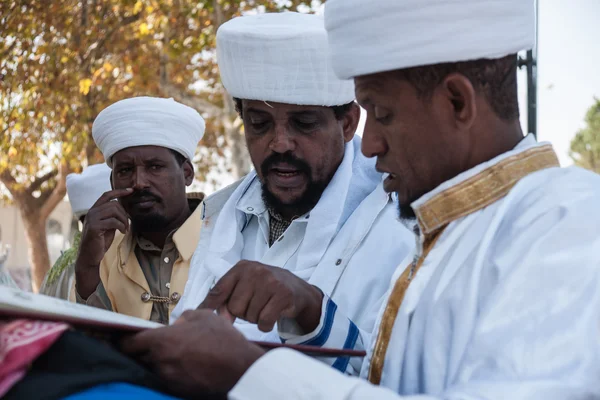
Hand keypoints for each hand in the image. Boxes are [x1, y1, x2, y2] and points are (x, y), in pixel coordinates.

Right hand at [75, 188, 131, 297]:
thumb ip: (113, 216)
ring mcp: (92, 219)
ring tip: (125, 229)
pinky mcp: (94, 227)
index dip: (119, 191)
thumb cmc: (100, 241)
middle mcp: (91, 212)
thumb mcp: (108, 226)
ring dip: (124, 220)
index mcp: (94, 210)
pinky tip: (122, 233)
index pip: (106, 195)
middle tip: (128, 225)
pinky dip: (121, 226)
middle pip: (114, 204)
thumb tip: (125, 209)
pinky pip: (113, 222)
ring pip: (114, 211)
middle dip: (125, 214)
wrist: (90, 256)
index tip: (131, 190)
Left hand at [121, 309, 264, 396]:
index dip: (119, 340)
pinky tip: (178, 364)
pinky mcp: (177, 388)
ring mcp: (168, 377)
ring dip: (152, 361)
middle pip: (136, 358)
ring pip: (151, 368)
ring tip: (163, 353)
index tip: (113, 337)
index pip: (128, 343)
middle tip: (132, 344)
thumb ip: (184, 318)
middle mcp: (161, 361)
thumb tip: (178, 324)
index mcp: (163, 341)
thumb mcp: (204, 316)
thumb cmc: (223, 340)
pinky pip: (165, 377)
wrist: (240, 367)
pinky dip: (166, 370)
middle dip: (133, 351)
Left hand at [199, 260, 323, 332]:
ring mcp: (270, 281)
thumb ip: (229, 299)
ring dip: (256, 319)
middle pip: (234, 308)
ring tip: (265, 308)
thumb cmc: (266, 289)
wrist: (298, 290)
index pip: (219, 289)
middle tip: (255, 306)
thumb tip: (221, 320)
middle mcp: (254, 271)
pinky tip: (272, 316)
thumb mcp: (246, 286)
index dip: (208, 306)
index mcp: (241, 268)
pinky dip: (266, 325)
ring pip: (249, 316)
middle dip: (243, 313)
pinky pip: (264, 321)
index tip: (199, 316)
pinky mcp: (283, 294)